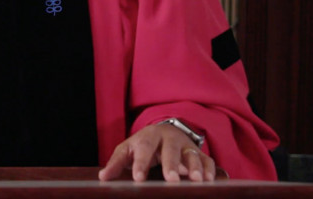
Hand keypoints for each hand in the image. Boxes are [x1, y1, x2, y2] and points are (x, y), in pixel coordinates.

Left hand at [99, 121, 214, 182]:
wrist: (165, 131)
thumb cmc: (143, 145)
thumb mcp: (128, 149)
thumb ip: (117, 163)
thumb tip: (103, 177)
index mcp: (149, 136)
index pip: (145, 148)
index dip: (141, 163)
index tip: (138, 178)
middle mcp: (169, 138)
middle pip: (170, 149)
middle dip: (171, 164)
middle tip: (170, 179)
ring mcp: (184, 145)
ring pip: (191, 154)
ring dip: (194, 167)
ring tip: (196, 180)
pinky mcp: (197, 152)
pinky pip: (206, 159)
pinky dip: (209, 169)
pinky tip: (209, 180)